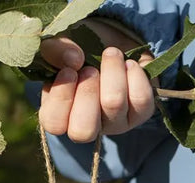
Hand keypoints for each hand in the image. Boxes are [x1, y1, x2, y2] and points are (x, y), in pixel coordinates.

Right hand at [38, 36, 154, 141]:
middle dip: (87, 94)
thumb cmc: (79, 49)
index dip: (60, 99)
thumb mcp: (60, 44)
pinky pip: (140, 99)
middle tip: (90, 70)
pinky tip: (129, 63)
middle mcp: (87, 126)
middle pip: (83, 131)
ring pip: (113, 106)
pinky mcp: (141, 113)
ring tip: (111, 53)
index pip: (54, 125)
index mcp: (61, 116)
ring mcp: (114, 123)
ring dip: (112, 73)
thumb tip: (74, 61)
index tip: (69, 70)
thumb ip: (54, 49)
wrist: (115, 40)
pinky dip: (135, 75)